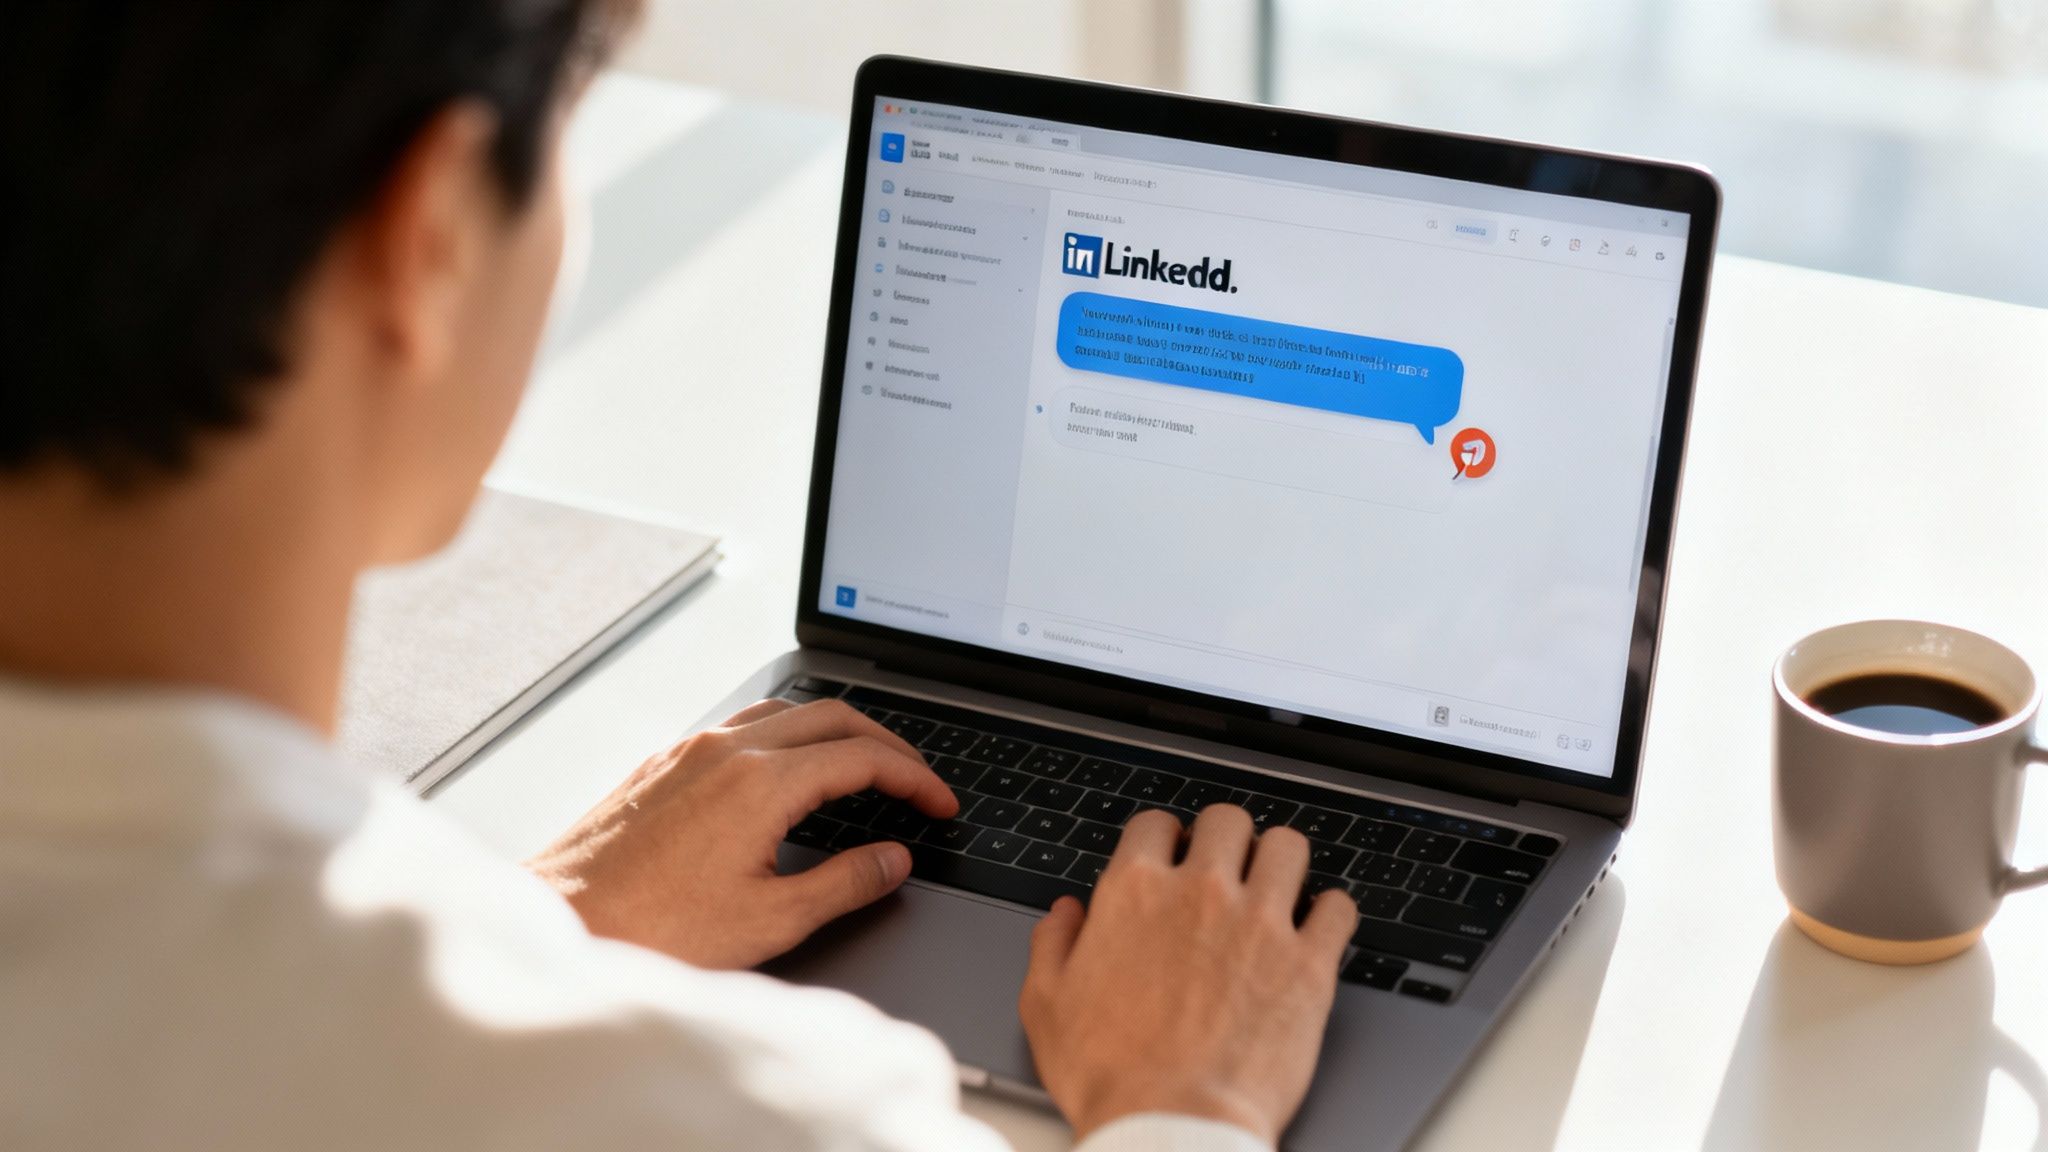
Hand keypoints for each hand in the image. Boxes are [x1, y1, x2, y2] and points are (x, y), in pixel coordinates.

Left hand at [526, 698, 957, 968]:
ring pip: (784, 711)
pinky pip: (740, 726)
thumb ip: (845, 883)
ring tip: (862, 768)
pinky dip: (785, 738)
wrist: (563, 921)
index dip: (915, 778)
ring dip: (834, 732)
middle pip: (832, 716)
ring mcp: (690, 751)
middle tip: (916, 780)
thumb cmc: (652, 930)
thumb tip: (892, 859)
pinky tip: (787, 774)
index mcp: (762, 783)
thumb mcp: (771, 920)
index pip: (864, 757)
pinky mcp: (662, 763)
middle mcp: (726, 751)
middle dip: (886, 743)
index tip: (938, 804)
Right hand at [1019, 806, 1356, 1144]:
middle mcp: (1201, 894)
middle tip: (1225, 869)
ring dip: (1281, 862)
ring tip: (1275, 888)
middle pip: (1227, 820)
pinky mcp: (1308, 964)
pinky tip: (1315, 929)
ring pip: (1289, 847)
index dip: (1162, 839)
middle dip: (1225, 839)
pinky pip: (1339, 907)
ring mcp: (1261, 924)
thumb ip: (1053, 945)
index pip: (1156, 823)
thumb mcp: (1046, 1006)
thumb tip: (1064, 914)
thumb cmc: (1110, 1076)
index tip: (1169, 859)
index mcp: (1136, 893)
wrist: (1173, 1126)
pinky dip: (1330, 913)